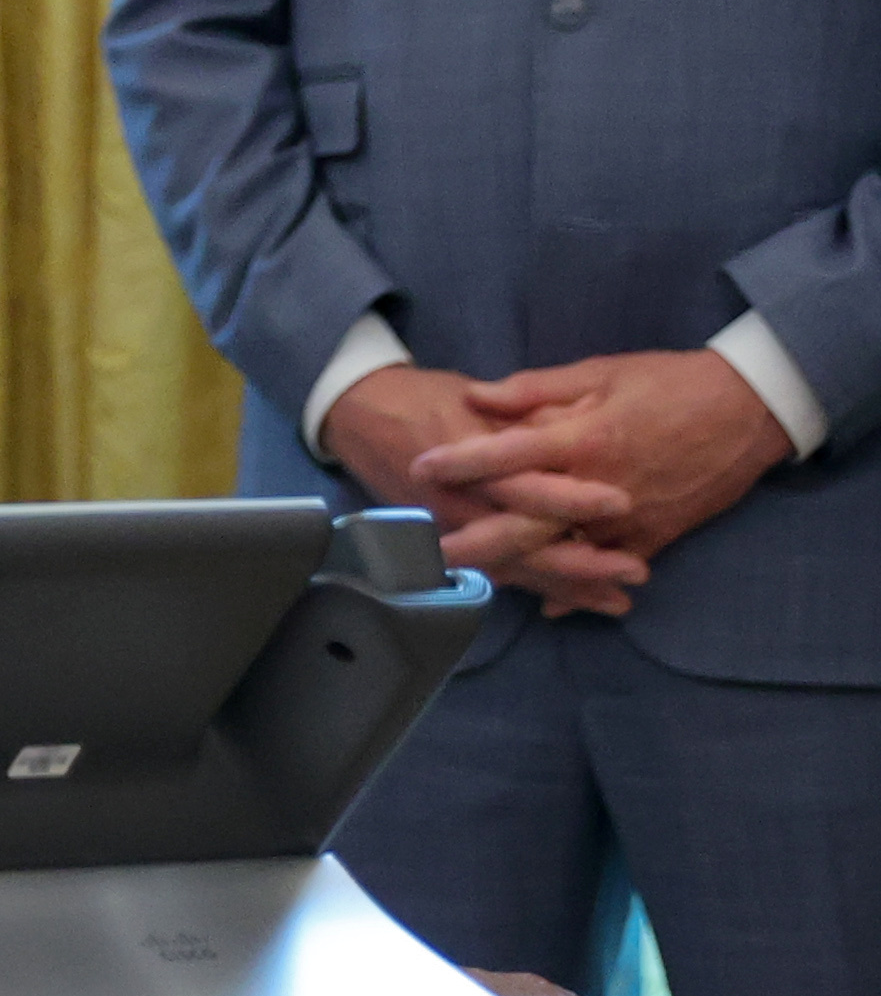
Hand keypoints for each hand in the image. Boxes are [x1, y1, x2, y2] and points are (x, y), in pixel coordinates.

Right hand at [318, 361, 637, 611]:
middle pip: (526, 542)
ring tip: (617, 601)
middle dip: (581, 561)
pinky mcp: (446, 540)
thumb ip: (518, 410)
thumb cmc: (423, 397)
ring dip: (567, 586)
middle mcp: (460, 502)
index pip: (526, 485)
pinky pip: (496, 572)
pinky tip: (572, 604)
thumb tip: (566, 425)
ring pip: (514, 567)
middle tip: (637, 571)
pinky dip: (535, 589)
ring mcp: (451, 527)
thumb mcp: (471, 391)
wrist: (359, 414)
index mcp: (470, 460)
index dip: (573, 497)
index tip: (622, 502)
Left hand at [420, 348, 793, 609]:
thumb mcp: (602, 372)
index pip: (507, 454)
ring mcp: (629, 517)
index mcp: (583, 438)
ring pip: (564, 554)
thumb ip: (536, 389)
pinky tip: (549, 606)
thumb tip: (477, 397)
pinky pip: (609, 568)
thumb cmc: (671, 382)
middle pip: (526, 522)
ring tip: (472, 580)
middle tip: (428, 552)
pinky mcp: (657, 535)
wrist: (750, 409)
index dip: (460, 461)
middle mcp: (600, 485)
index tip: (417, 468)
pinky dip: (580, 589)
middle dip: (475, 541)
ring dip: (519, 570)